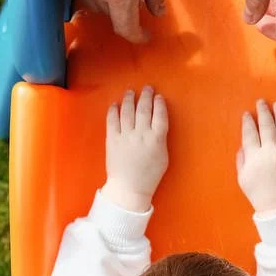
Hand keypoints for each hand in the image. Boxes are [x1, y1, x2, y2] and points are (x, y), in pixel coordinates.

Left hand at [101, 85, 168, 211]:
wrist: (129, 188)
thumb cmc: (149, 175)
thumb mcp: (163, 157)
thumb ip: (160, 139)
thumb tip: (157, 125)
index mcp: (156, 139)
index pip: (160, 115)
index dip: (159, 104)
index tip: (159, 97)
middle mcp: (141, 134)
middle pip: (144, 109)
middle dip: (146, 96)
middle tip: (147, 88)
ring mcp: (126, 136)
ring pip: (128, 111)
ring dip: (129, 99)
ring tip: (131, 92)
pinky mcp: (112, 139)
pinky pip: (112, 120)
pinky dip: (114, 110)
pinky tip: (115, 104)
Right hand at [237, 100, 275, 214]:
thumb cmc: (259, 195)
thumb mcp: (243, 179)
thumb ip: (241, 160)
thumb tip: (243, 145)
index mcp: (254, 157)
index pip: (249, 133)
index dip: (248, 122)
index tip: (247, 114)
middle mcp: (270, 151)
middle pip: (266, 126)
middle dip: (263, 111)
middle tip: (261, 102)